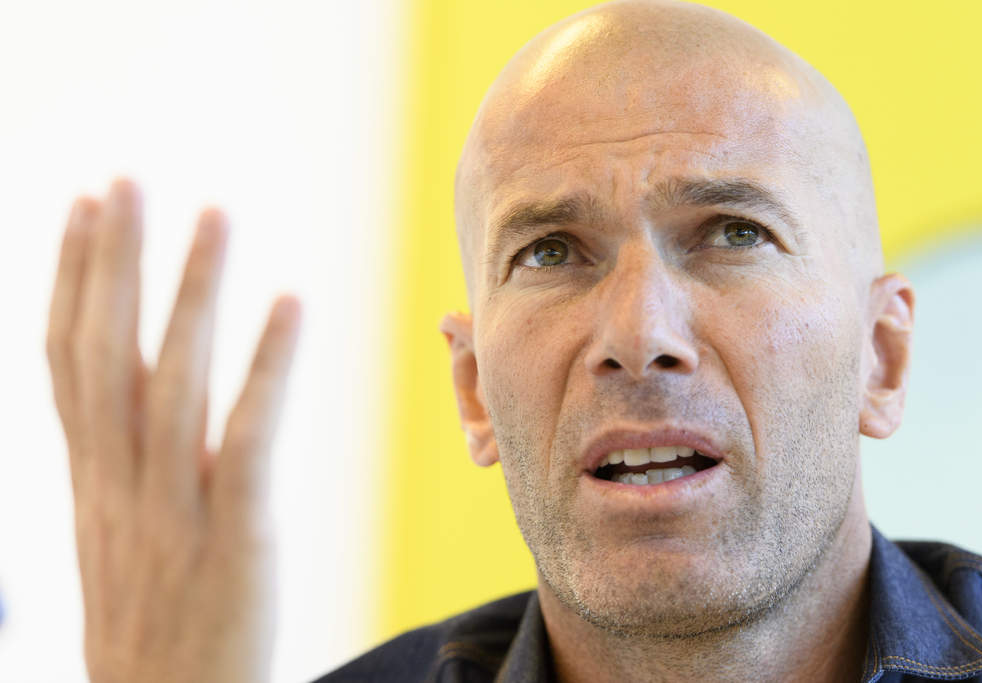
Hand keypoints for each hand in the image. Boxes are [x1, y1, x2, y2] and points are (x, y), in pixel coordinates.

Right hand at [45, 179, 301, 681]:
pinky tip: (290, 303)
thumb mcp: (120, 542)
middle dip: (111, 260)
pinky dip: (267, 365)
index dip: (70, 276)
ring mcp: (173, 508)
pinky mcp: (236, 534)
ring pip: (173, 378)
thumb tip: (138, 406)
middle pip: (105, 351)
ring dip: (192, 290)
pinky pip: (246, 435)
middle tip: (127, 180)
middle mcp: (119, 483)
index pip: (68, 359)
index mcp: (91, 480)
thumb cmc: (152, 630)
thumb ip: (125, 469)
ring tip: (213, 214)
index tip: (82, 207)